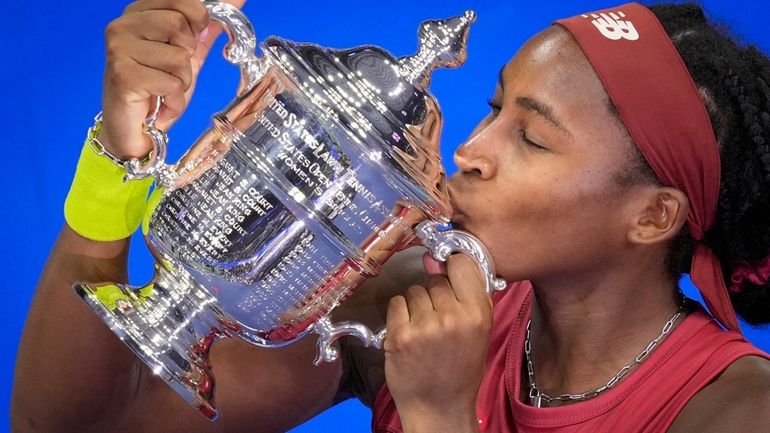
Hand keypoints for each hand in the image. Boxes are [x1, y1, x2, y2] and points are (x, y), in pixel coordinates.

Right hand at [99, 0, 245, 158]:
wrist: (135, 128)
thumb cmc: (158, 89)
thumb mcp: (188, 54)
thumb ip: (207, 27)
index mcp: (138, 12)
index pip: (184, 1)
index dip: (198, 24)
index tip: (189, 43)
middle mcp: (123, 25)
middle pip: (180, 25)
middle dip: (187, 56)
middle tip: (170, 72)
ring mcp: (118, 48)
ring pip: (179, 57)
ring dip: (181, 81)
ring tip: (164, 90)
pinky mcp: (123, 75)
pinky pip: (172, 83)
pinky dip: (174, 100)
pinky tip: (160, 104)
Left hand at [383, 253, 491, 432]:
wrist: (439, 407)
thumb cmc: (461, 369)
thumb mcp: (480, 331)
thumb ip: (467, 296)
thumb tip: (439, 261)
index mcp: (478, 314)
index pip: (462, 264)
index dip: (452, 268)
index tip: (448, 274)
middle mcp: (452, 317)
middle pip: (435, 281)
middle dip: (434, 296)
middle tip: (437, 321)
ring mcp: (425, 326)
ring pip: (414, 290)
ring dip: (415, 306)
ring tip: (424, 331)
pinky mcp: (400, 335)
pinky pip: (396, 303)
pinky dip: (399, 315)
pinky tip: (409, 333)